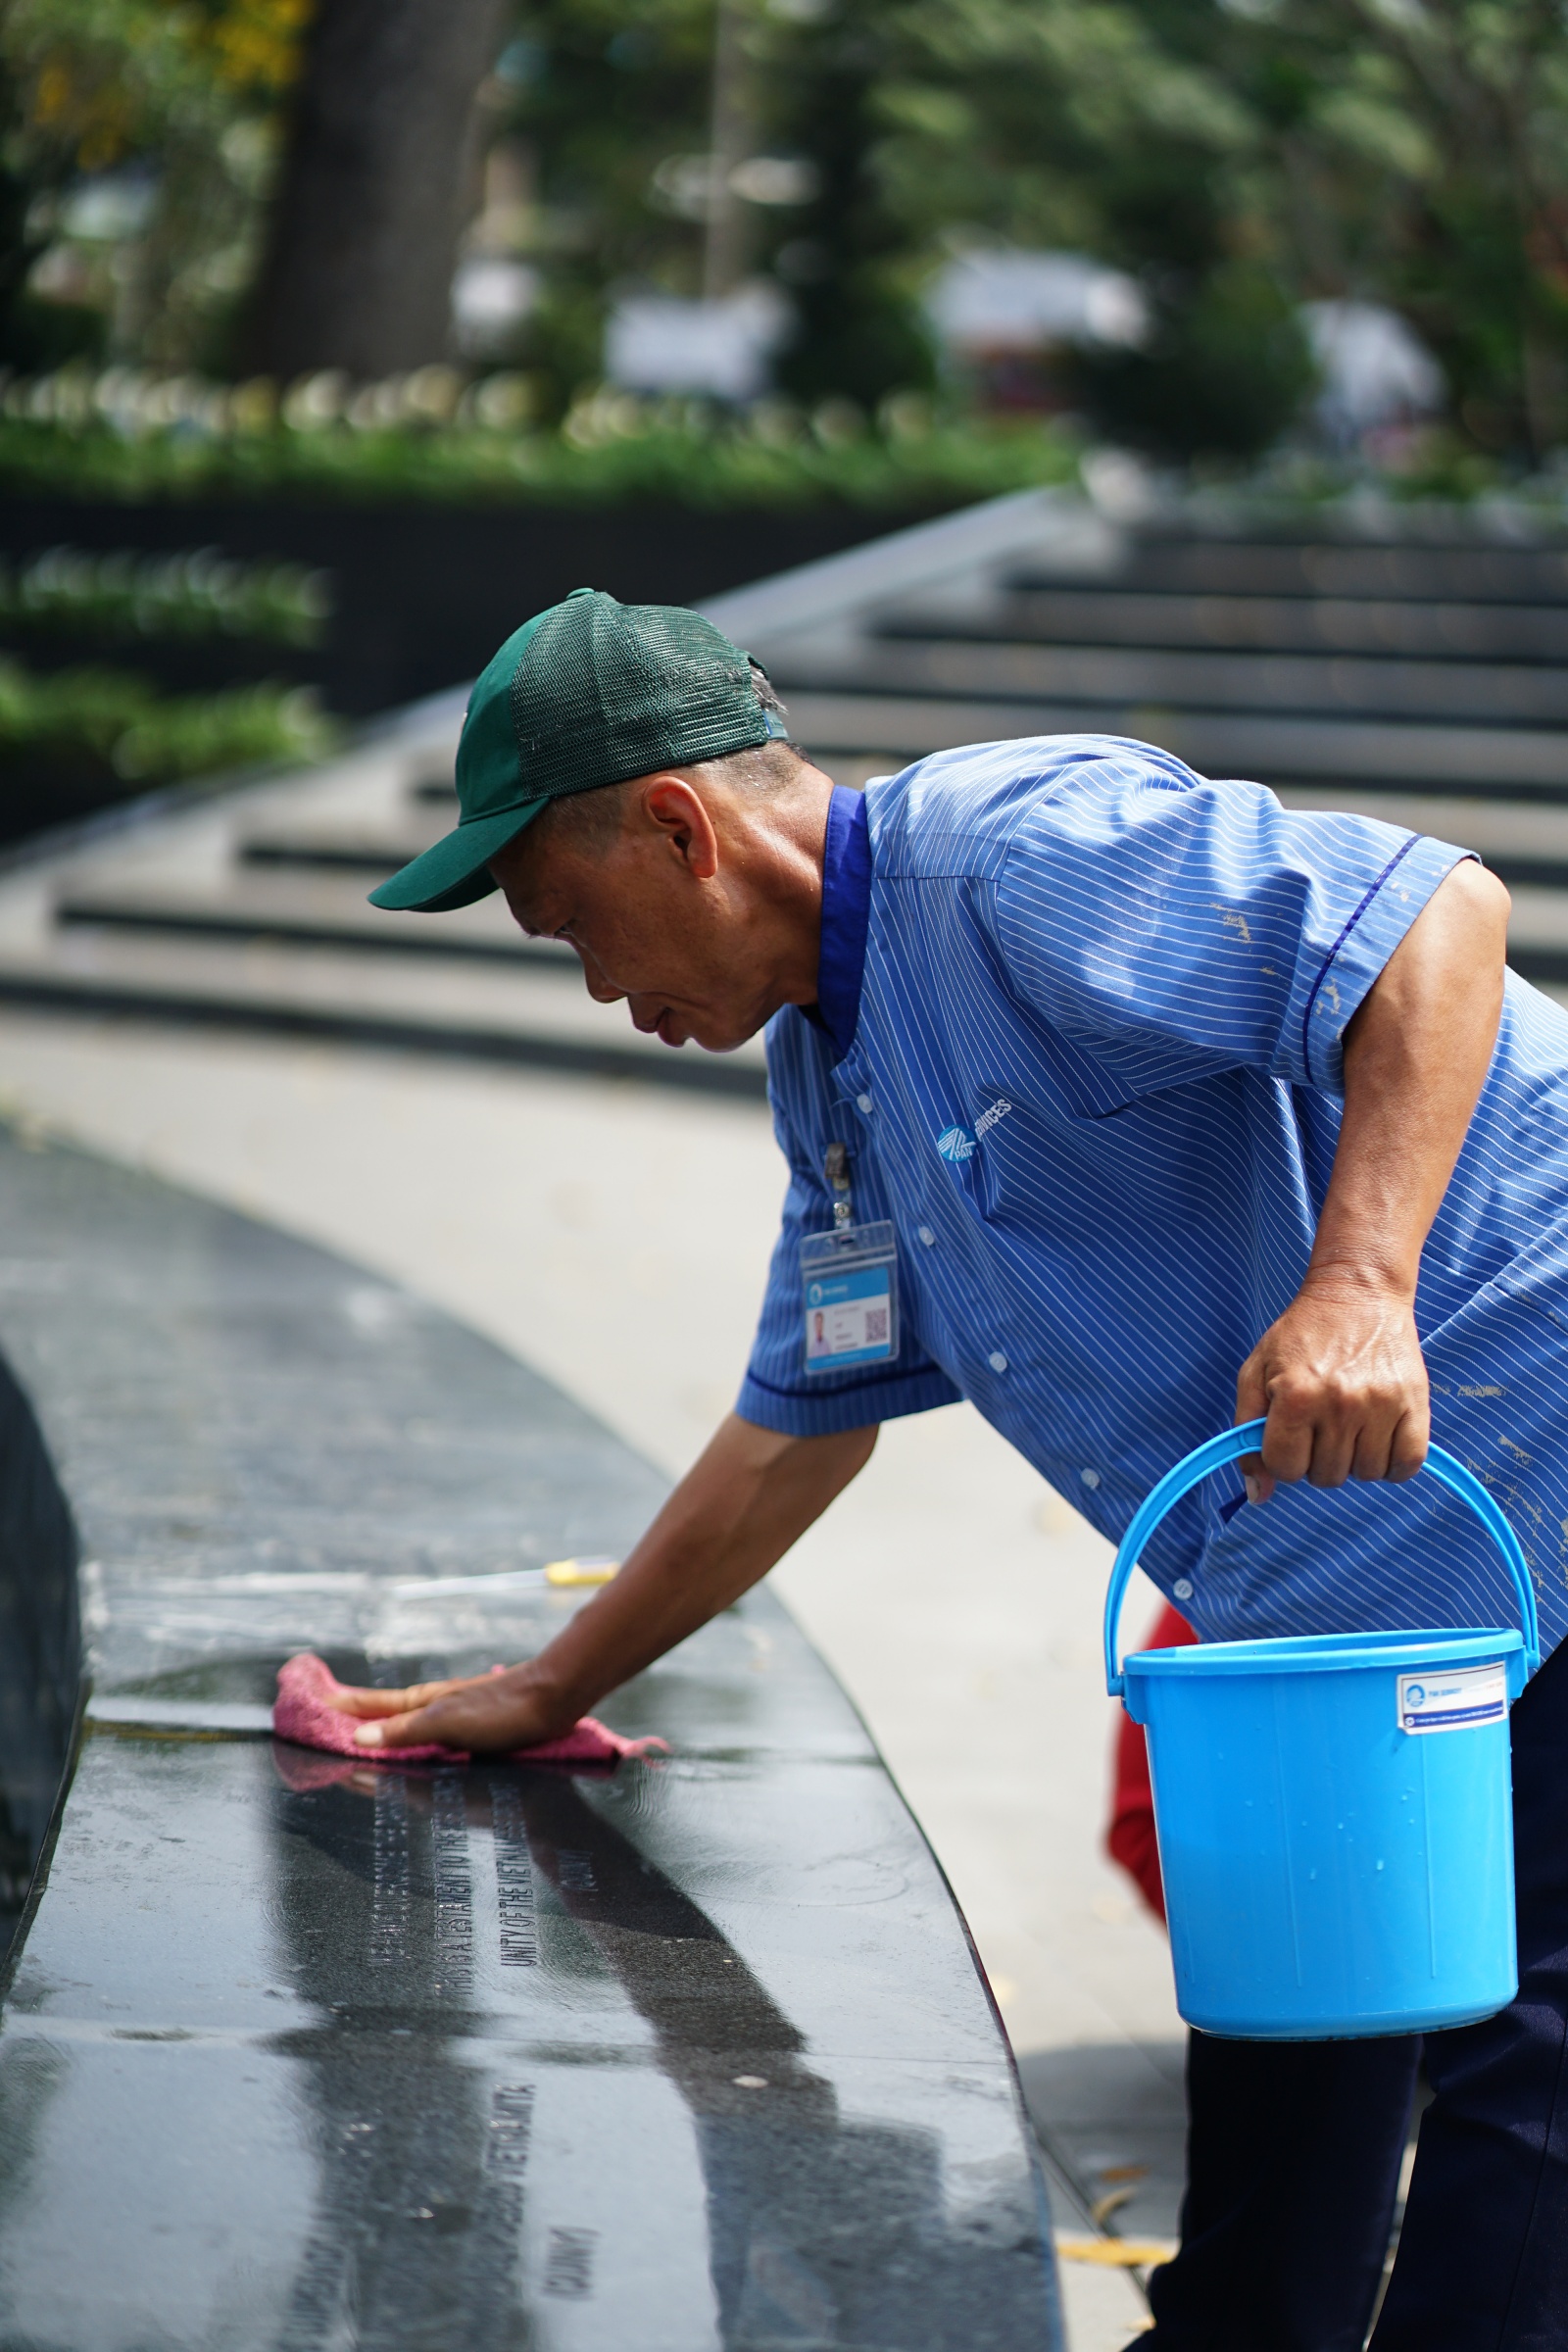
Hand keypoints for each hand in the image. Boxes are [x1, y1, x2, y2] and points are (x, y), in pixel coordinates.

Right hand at [325, 1665, 570, 1752]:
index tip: (302, 1703)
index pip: (365, 1705)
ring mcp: (446, 1713)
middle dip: (344, 1714)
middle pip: (377, 1711)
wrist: (552, 1698)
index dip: (334, 1706)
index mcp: (419, 1703)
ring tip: (345, 1729)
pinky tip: (402, 1740)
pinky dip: (399, 1733)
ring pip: (397, 1719)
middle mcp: (428, 1705)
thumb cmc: (503, 1712)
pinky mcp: (465, 1724)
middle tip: (313, 1716)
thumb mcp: (448, 1724)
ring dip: (370, 1724)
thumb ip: (404, 1731)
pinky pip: (419, 1729)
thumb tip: (357, 1737)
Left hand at [1235, 1271, 1429, 1504]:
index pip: (1286, 1469)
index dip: (1284, 1458)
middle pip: (1327, 1476)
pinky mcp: (1415, 1403)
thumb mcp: (1256, 1373)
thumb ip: (1246, 1434)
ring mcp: (1381, 1405)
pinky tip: (1378, 1438)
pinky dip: (1393, 1463)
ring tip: (1350, 1424)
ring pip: (1366, 1474)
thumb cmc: (1301, 1336)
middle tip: (1321, 1423)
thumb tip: (1257, 1495)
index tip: (1291, 1435)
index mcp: (1296, 1396)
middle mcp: (1340, 1404)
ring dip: (1355, 1459)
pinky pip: (1407, 1465)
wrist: (1357, 1294)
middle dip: (1318, 1457)